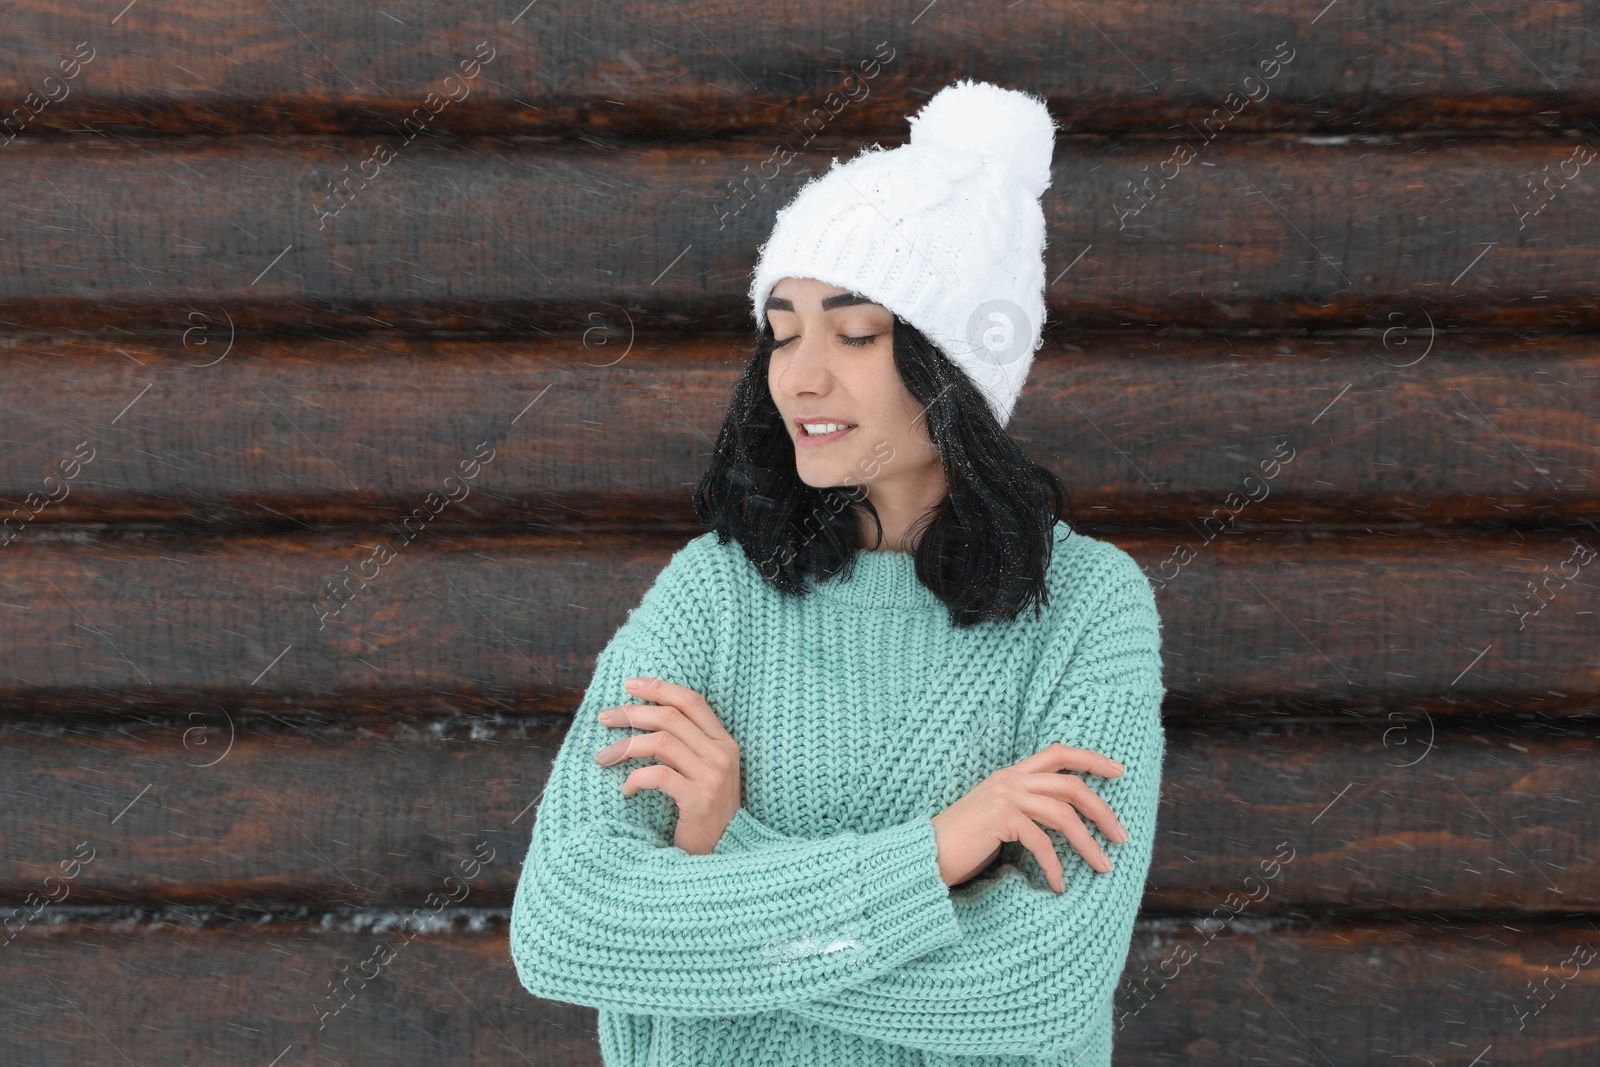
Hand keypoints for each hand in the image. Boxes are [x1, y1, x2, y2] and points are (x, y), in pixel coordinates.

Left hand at [594, 676, 741, 855]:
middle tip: (605, 717)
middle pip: (670, 717)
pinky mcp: (698, 799)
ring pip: (660, 742)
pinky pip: (657, 776)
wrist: (726, 854)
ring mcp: (712, 776)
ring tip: (604, 757)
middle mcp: (722, 754)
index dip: (659, 687)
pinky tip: (625, 791)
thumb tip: (643, 718)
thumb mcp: (705, 773)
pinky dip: (634, 780)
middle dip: (632, 713)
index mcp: (725, 742)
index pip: (692, 701)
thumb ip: (688, 746)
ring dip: (625, 746)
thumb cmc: (707, 814)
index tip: (629, 684)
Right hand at [930, 743, 1128, 892]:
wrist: (925, 855)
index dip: (1091, 759)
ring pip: (1063, 814)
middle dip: (1102, 811)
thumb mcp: (999, 818)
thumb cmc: (962, 844)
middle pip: (1070, 785)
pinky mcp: (1000, 818)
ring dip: (1088, 843)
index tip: (1118, 771)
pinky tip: (1058, 885)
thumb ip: (1027, 811)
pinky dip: (1055, 867)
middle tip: (1121, 837)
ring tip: (1103, 867)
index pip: (1058, 753)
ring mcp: (1005, 796)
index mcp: (1011, 774)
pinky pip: (1042, 843)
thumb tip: (1066, 824)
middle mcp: (1010, 779)